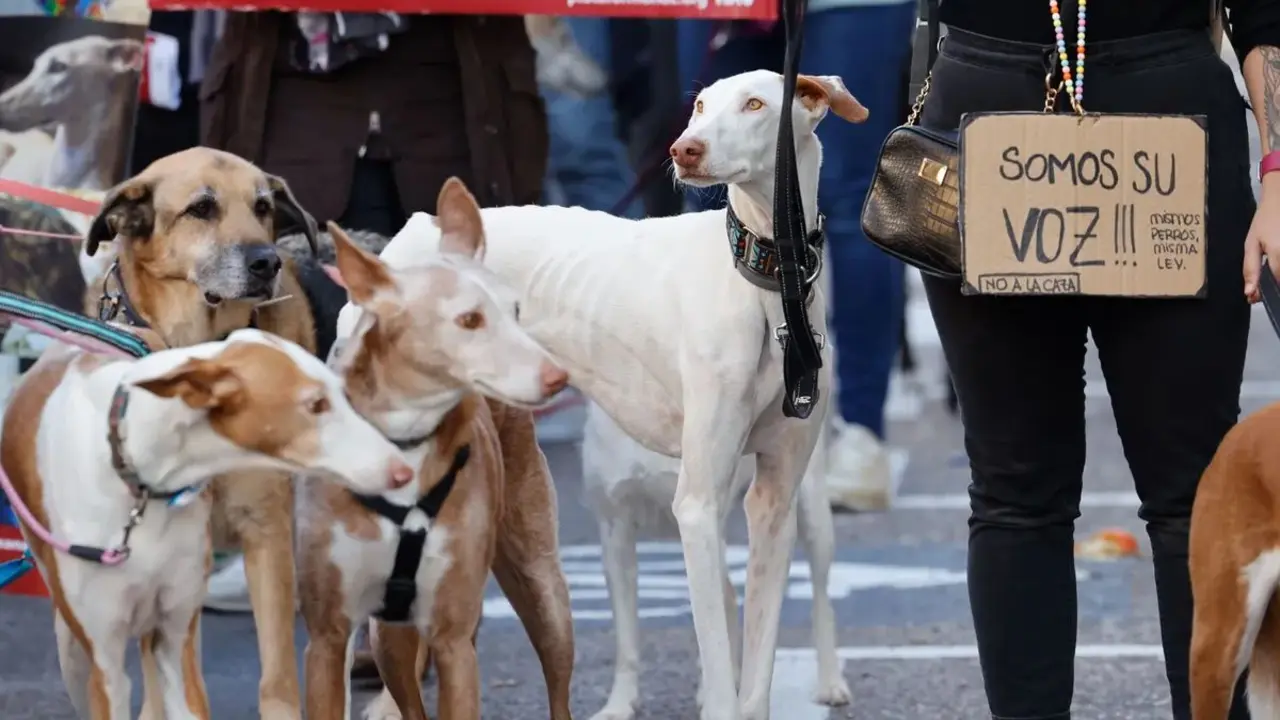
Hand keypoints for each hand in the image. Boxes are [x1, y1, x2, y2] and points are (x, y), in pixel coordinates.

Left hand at [1243, 176, 1279, 302]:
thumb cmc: (1265, 220)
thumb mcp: (1251, 244)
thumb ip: (1250, 269)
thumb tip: (1250, 292)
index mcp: (1278, 251)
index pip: (1278, 280)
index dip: (1270, 291)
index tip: (1259, 296)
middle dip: (1277, 282)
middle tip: (1269, 266)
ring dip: (1278, 271)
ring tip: (1273, 257)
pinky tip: (1277, 258)